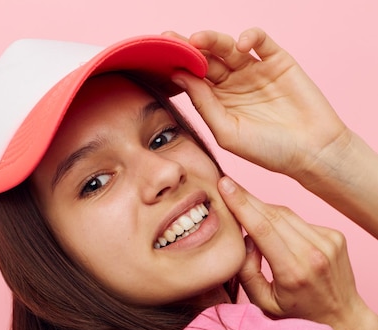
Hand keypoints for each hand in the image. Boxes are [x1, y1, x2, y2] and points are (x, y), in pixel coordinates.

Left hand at [167, 28, 348, 183]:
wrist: (311, 151)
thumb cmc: (269, 150)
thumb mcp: (228, 132)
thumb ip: (204, 104)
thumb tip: (179, 76)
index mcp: (218, 103)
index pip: (193, 79)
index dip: (178, 67)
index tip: (160, 58)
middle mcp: (233, 84)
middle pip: (206, 59)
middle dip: (188, 48)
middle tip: (170, 39)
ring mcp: (254, 70)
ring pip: (228, 48)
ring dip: (213, 40)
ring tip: (199, 41)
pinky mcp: (277, 60)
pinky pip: (260, 41)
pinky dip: (249, 37)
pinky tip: (241, 45)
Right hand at [218, 176, 377, 329]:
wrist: (342, 318)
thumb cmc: (298, 315)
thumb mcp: (264, 303)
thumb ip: (247, 272)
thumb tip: (245, 239)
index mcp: (294, 272)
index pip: (263, 228)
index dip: (241, 204)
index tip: (224, 185)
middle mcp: (314, 253)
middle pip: (273, 215)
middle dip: (248, 199)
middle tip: (227, 185)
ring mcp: (328, 242)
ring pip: (287, 214)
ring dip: (264, 209)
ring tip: (245, 207)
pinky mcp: (335, 236)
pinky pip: (300, 221)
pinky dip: (284, 223)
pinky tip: (277, 234)